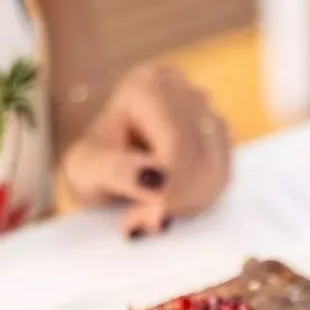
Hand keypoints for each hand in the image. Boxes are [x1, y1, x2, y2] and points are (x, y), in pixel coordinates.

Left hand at [60, 64, 230, 236]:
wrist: (103, 166)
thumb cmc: (92, 166)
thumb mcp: (85, 170)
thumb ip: (117, 172)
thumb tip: (157, 180)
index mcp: (147, 86)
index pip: (178, 147)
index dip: (168, 192)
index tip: (139, 222)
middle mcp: (183, 90)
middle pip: (201, 160)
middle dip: (176, 202)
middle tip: (144, 222)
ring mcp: (206, 110)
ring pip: (216, 172)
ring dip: (187, 205)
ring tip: (152, 210)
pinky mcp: (219, 136)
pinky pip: (224, 178)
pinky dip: (200, 200)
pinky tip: (171, 201)